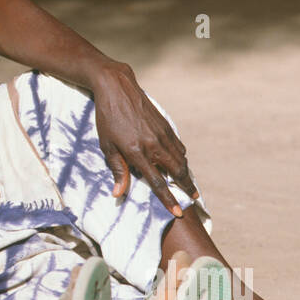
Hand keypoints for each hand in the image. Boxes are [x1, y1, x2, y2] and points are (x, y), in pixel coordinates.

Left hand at [90, 62, 197, 214]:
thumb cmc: (107, 118)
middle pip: (177, 171)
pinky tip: (179, 161)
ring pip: (180, 158)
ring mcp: (162, 133)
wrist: (117, 88)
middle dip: (186, 186)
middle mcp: (154, 144)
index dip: (168, 199)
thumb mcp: (106, 146)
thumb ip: (117, 170)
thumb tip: (119, 193)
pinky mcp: (166, 125)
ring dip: (185, 172)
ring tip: (187, 183)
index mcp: (137, 152)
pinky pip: (178, 145)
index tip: (178, 212)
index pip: (157, 182)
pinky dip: (181, 156)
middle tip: (192, 197)